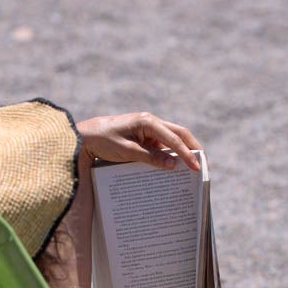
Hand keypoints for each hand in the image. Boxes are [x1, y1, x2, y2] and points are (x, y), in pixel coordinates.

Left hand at [78, 112, 202, 169]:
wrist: (85, 137)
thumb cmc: (103, 141)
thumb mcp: (127, 152)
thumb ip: (151, 158)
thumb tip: (173, 165)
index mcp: (147, 121)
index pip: (173, 138)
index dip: (186, 153)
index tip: (196, 167)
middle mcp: (150, 121)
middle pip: (178, 133)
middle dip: (191, 148)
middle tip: (201, 164)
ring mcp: (147, 128)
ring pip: (171, 138)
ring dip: (182, 150)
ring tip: (192, 165)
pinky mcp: (144, 136)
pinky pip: (161, 144)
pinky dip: (169, 153)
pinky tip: (173, 165)